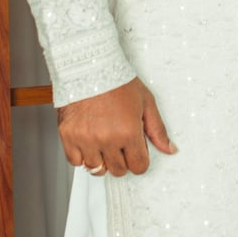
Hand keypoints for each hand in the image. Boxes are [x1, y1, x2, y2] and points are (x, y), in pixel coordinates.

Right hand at [57, 76, 176, 177]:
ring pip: (96, 168)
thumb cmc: (117, 80)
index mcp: (128, 131)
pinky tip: (89, 140)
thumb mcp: (146, 101)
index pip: (139, 166)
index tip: (136, 151)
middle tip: (120, 142)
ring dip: (102, 158)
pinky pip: (76, 161)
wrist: (90, 66)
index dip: (140, 159)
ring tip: (103, 139)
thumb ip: (157, 129)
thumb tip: (169, 149)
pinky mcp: (68, 136)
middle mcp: (107, 139)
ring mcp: (86, 139)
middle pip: (118, 170)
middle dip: (122, 160)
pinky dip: (82, 155)